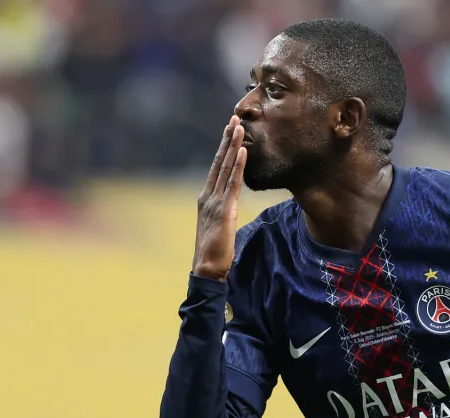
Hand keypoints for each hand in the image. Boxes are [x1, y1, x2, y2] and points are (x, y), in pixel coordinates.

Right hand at [192, 116, 246, 281]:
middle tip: (233, 118)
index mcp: (205, 198)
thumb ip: (222, 211)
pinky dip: (238, 166)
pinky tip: (243, 152)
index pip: (216, 168)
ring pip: (225, 168)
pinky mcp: (224, 210)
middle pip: (219, 162)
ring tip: (239, 127)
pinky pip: (232, 183)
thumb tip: (230, 203)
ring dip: (233, 146)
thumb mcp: (218, 225)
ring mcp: (214, 202)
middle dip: (227, 139)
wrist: (207, 268)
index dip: (223, 148)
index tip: (229, 130)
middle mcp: (207, 196)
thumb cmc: (214, 251)